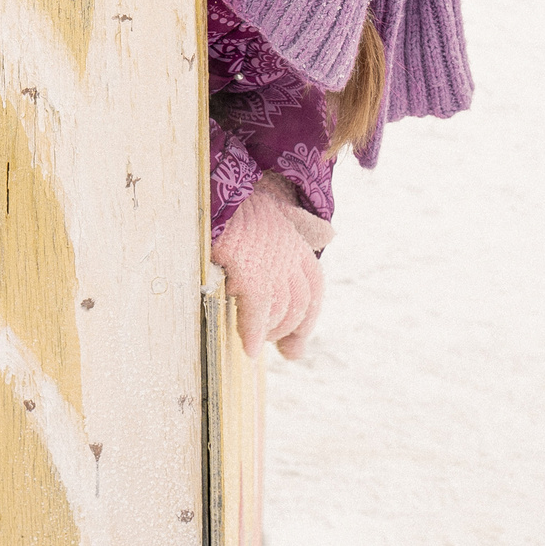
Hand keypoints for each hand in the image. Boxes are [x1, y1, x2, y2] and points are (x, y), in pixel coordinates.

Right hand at [210, 175, 324, 359]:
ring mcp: (273, 266)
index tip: (298, 342)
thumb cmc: (238, 201)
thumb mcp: (274, 208)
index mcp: (297, 242)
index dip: (309, 317)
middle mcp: (290, 256)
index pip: (313, 287)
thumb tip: (331, 233)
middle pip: (300, 304)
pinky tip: (249, 349)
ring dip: (270, 332)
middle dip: (293, 331)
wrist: (213, 192)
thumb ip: (301, 223)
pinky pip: (258, 312)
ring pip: (280, 311)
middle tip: (285, 353)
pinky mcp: (253, 273)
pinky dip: (254, 332)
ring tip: (255, 345)